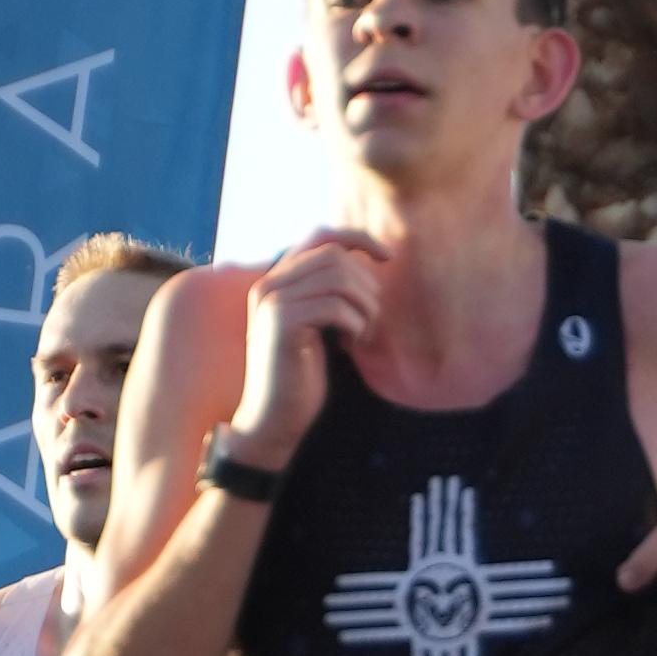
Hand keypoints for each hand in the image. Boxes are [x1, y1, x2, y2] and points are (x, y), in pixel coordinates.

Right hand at [231, 230, 382, 468]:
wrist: (272, 419)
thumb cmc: (300, 375)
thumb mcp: (317, 325)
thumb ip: (329, 293)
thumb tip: (367, 264)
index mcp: (276, 279)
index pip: (321, 235)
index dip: (358, 238)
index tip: (387, 256)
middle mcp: (269, 284)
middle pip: (334, 256)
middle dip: (366, 285)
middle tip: (370, 320)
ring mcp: (272, 302)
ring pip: (338, 279)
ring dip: (364, 306)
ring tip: (363, 333)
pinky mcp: (282, 325)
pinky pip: (335, 307)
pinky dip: (355, 324)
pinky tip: (351, 344)